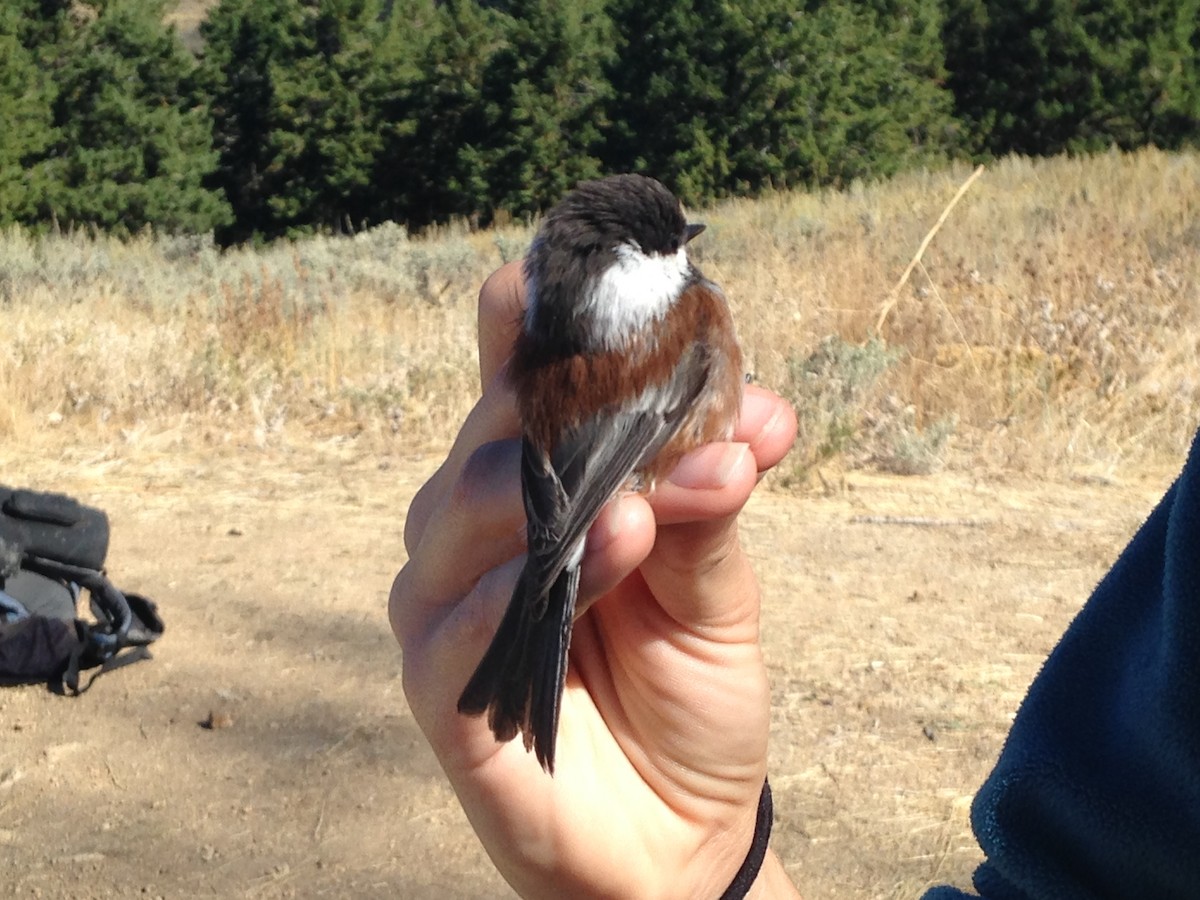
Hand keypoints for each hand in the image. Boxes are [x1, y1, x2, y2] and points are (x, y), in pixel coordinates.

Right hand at [391, 262, 799, 898]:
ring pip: (464, 509)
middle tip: (672, 417)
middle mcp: (479, 526)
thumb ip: (713, 502)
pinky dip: (508, 594)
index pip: (519, 373)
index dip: (546, 318)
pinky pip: (450, 624)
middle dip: (582, 412)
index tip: (608, 285)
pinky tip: (576, 571)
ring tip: (637, 513)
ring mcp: (448, 603)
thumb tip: (752, 418)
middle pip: (497, 427)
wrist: (681, 833)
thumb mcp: (718, 588)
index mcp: (543, 483)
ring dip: (554, 498)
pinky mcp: (439, 687)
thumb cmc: (689, 692)